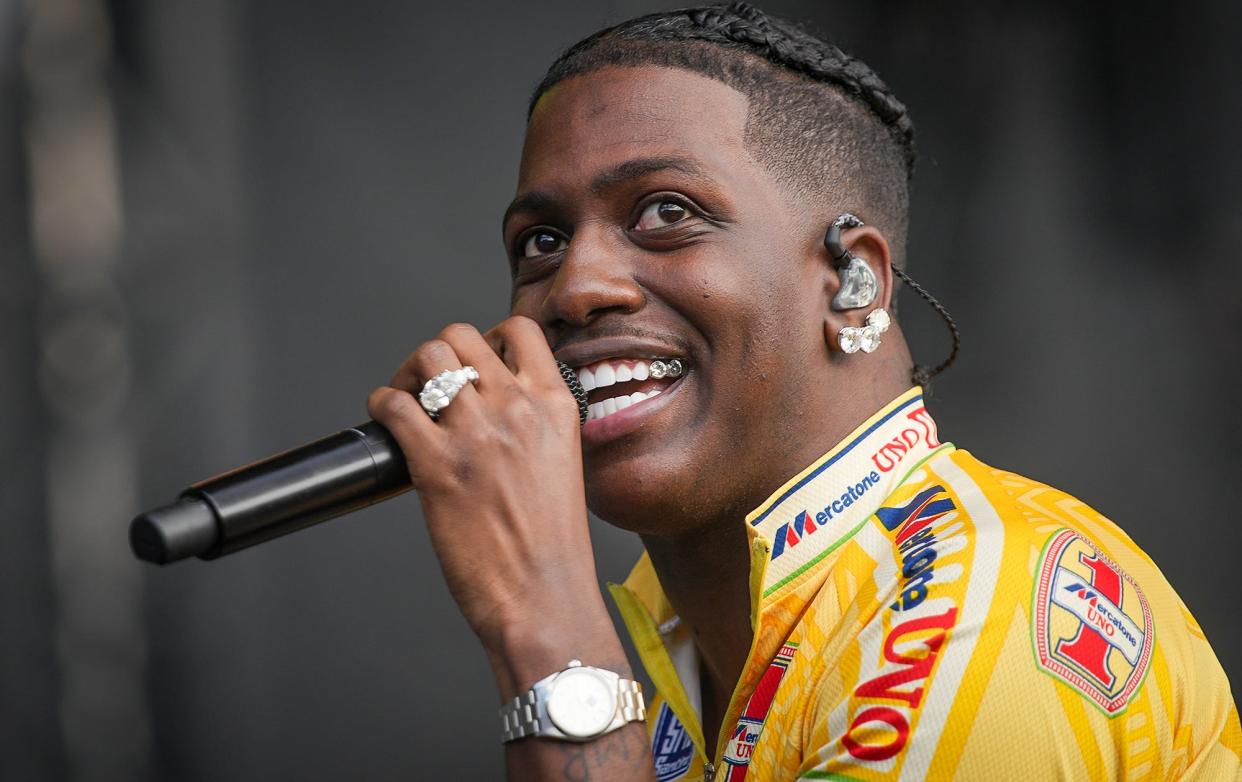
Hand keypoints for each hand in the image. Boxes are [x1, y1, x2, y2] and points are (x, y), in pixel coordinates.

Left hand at [367, 317, 607, 668]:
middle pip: (462, 336)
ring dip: (409, 372)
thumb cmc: (553, 548)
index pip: (522, 331)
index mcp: (556, 407)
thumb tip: (496, 412)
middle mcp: (518, 408)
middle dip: (440, 354)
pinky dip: (383, 405)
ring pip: (429, 357)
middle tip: (431, 383)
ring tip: (409, 400)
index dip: (489, 337)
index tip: (475, 361)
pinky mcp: (437, 463)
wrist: (544, 597)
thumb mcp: (562, 466)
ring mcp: (477, 433)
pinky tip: (389, 424)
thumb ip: (535, 429)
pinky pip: (395, 404)